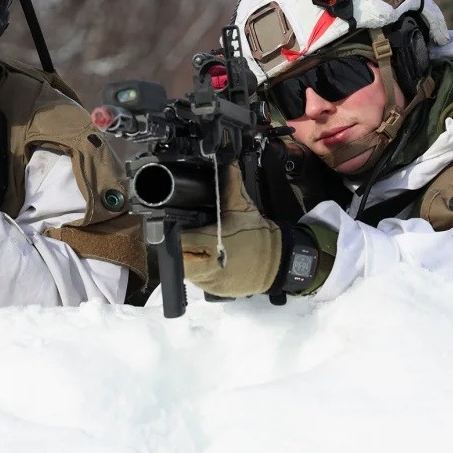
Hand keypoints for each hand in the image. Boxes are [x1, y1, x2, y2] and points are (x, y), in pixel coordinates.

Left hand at [182, 164, 283, 297]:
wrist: (279, 262)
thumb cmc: (258, 234)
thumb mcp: (243, 207)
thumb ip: (230, 184)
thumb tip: (226, 161)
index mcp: (212, 243)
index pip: (179, 241)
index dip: (173, 234)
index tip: (174, 224)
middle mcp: (208, 266)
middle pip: (178, 259)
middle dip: (178, 248)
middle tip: (184, 236)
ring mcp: (210, 282)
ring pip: (185, 272)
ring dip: (186, 260)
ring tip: (194, 247)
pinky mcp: (214, 291)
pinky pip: (197, 281)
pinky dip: (197, 270)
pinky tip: (203, 259)